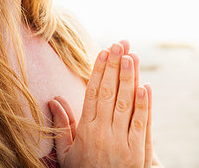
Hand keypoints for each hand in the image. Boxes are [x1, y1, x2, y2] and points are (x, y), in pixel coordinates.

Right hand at [49, 43, 152, 166]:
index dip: (98, 71)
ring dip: (129, 79)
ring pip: (125, 104)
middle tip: (119, 45)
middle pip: (109, 93)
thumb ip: (62, 125)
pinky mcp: (138, 154)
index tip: (103, 52)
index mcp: (86, 131)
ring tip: (131, 57)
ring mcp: (122, 143)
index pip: (93, 93)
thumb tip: (53, 100)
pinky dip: (145, 106)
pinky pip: (142, 126)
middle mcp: (103, 133)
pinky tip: (146, 87)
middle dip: (114, 66)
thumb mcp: (67, 154)